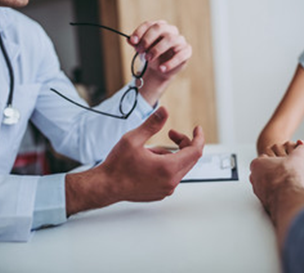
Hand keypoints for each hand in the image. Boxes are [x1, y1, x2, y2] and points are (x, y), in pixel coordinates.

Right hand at [66, 107, 203, 214]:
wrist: (105, 186)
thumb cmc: (117, 166)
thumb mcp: (133, 139)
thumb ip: (152, 124)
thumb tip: (164, 111)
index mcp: (167, 168)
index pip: (195, 151)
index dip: (198, 137)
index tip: (197, 129)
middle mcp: (170, 182)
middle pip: (190, 159)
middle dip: (184, 143)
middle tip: (172, 134)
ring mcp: (166, 189)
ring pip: (180, 167)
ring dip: (172, 154)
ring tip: (150, 151)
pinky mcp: (161, 193)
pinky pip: (172, 176)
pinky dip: (167, 165)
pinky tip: (150, 162)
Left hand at [129, 20, 191, 104]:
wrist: (160, 69)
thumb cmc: (151, 56)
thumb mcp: (141, 50)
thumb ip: (136, 44)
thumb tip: (128, 39)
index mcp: (159, 27)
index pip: (149, 24)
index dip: (140, 32)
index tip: (133, 41)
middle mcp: (171, 30)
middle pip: (159, 28)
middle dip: (147, 39)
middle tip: (140, 51)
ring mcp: (180, 40)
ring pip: (170, 39)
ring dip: (157, 49)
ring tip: (148, 59)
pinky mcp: (187, 51)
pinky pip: (180, 55)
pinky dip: (170, 62)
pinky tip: (161, 69)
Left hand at [250, 143, 303, 213]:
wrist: (290, 197)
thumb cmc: (290, 177)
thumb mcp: (298, 156)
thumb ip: (300, 149)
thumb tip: (303, 147)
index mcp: (257, 164)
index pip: (267, 157)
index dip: (279, 158)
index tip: (287, 161)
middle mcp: (254, 178)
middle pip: (268, 172)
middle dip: (278, 172)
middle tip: (289, 172)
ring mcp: (259, 191)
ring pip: (270, 185)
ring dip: (279, 184)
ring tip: (291, 183)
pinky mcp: (265, 202)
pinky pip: (273, 196)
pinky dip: (280, 194)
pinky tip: (290, 192)